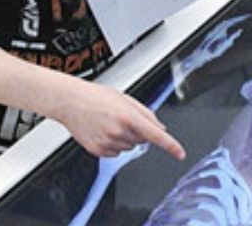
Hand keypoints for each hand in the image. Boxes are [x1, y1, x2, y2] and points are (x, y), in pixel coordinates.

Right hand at [53, 78, 185, 159]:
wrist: (71, 102)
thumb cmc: (97, 97)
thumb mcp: (126, 99)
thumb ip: (146, 114)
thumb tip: (160, 128)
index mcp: (129, 116)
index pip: (156, 135)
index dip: (171, 146)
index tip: (180, 153)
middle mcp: (119, 131)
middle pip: (143, 140)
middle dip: (139, 131)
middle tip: (123, 119)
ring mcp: (107, 142)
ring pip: (129, 147)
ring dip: (125, 138)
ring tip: (110, 123)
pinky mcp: (97, 151)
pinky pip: (115, 153)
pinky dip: (113, 144)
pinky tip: (103, 131)